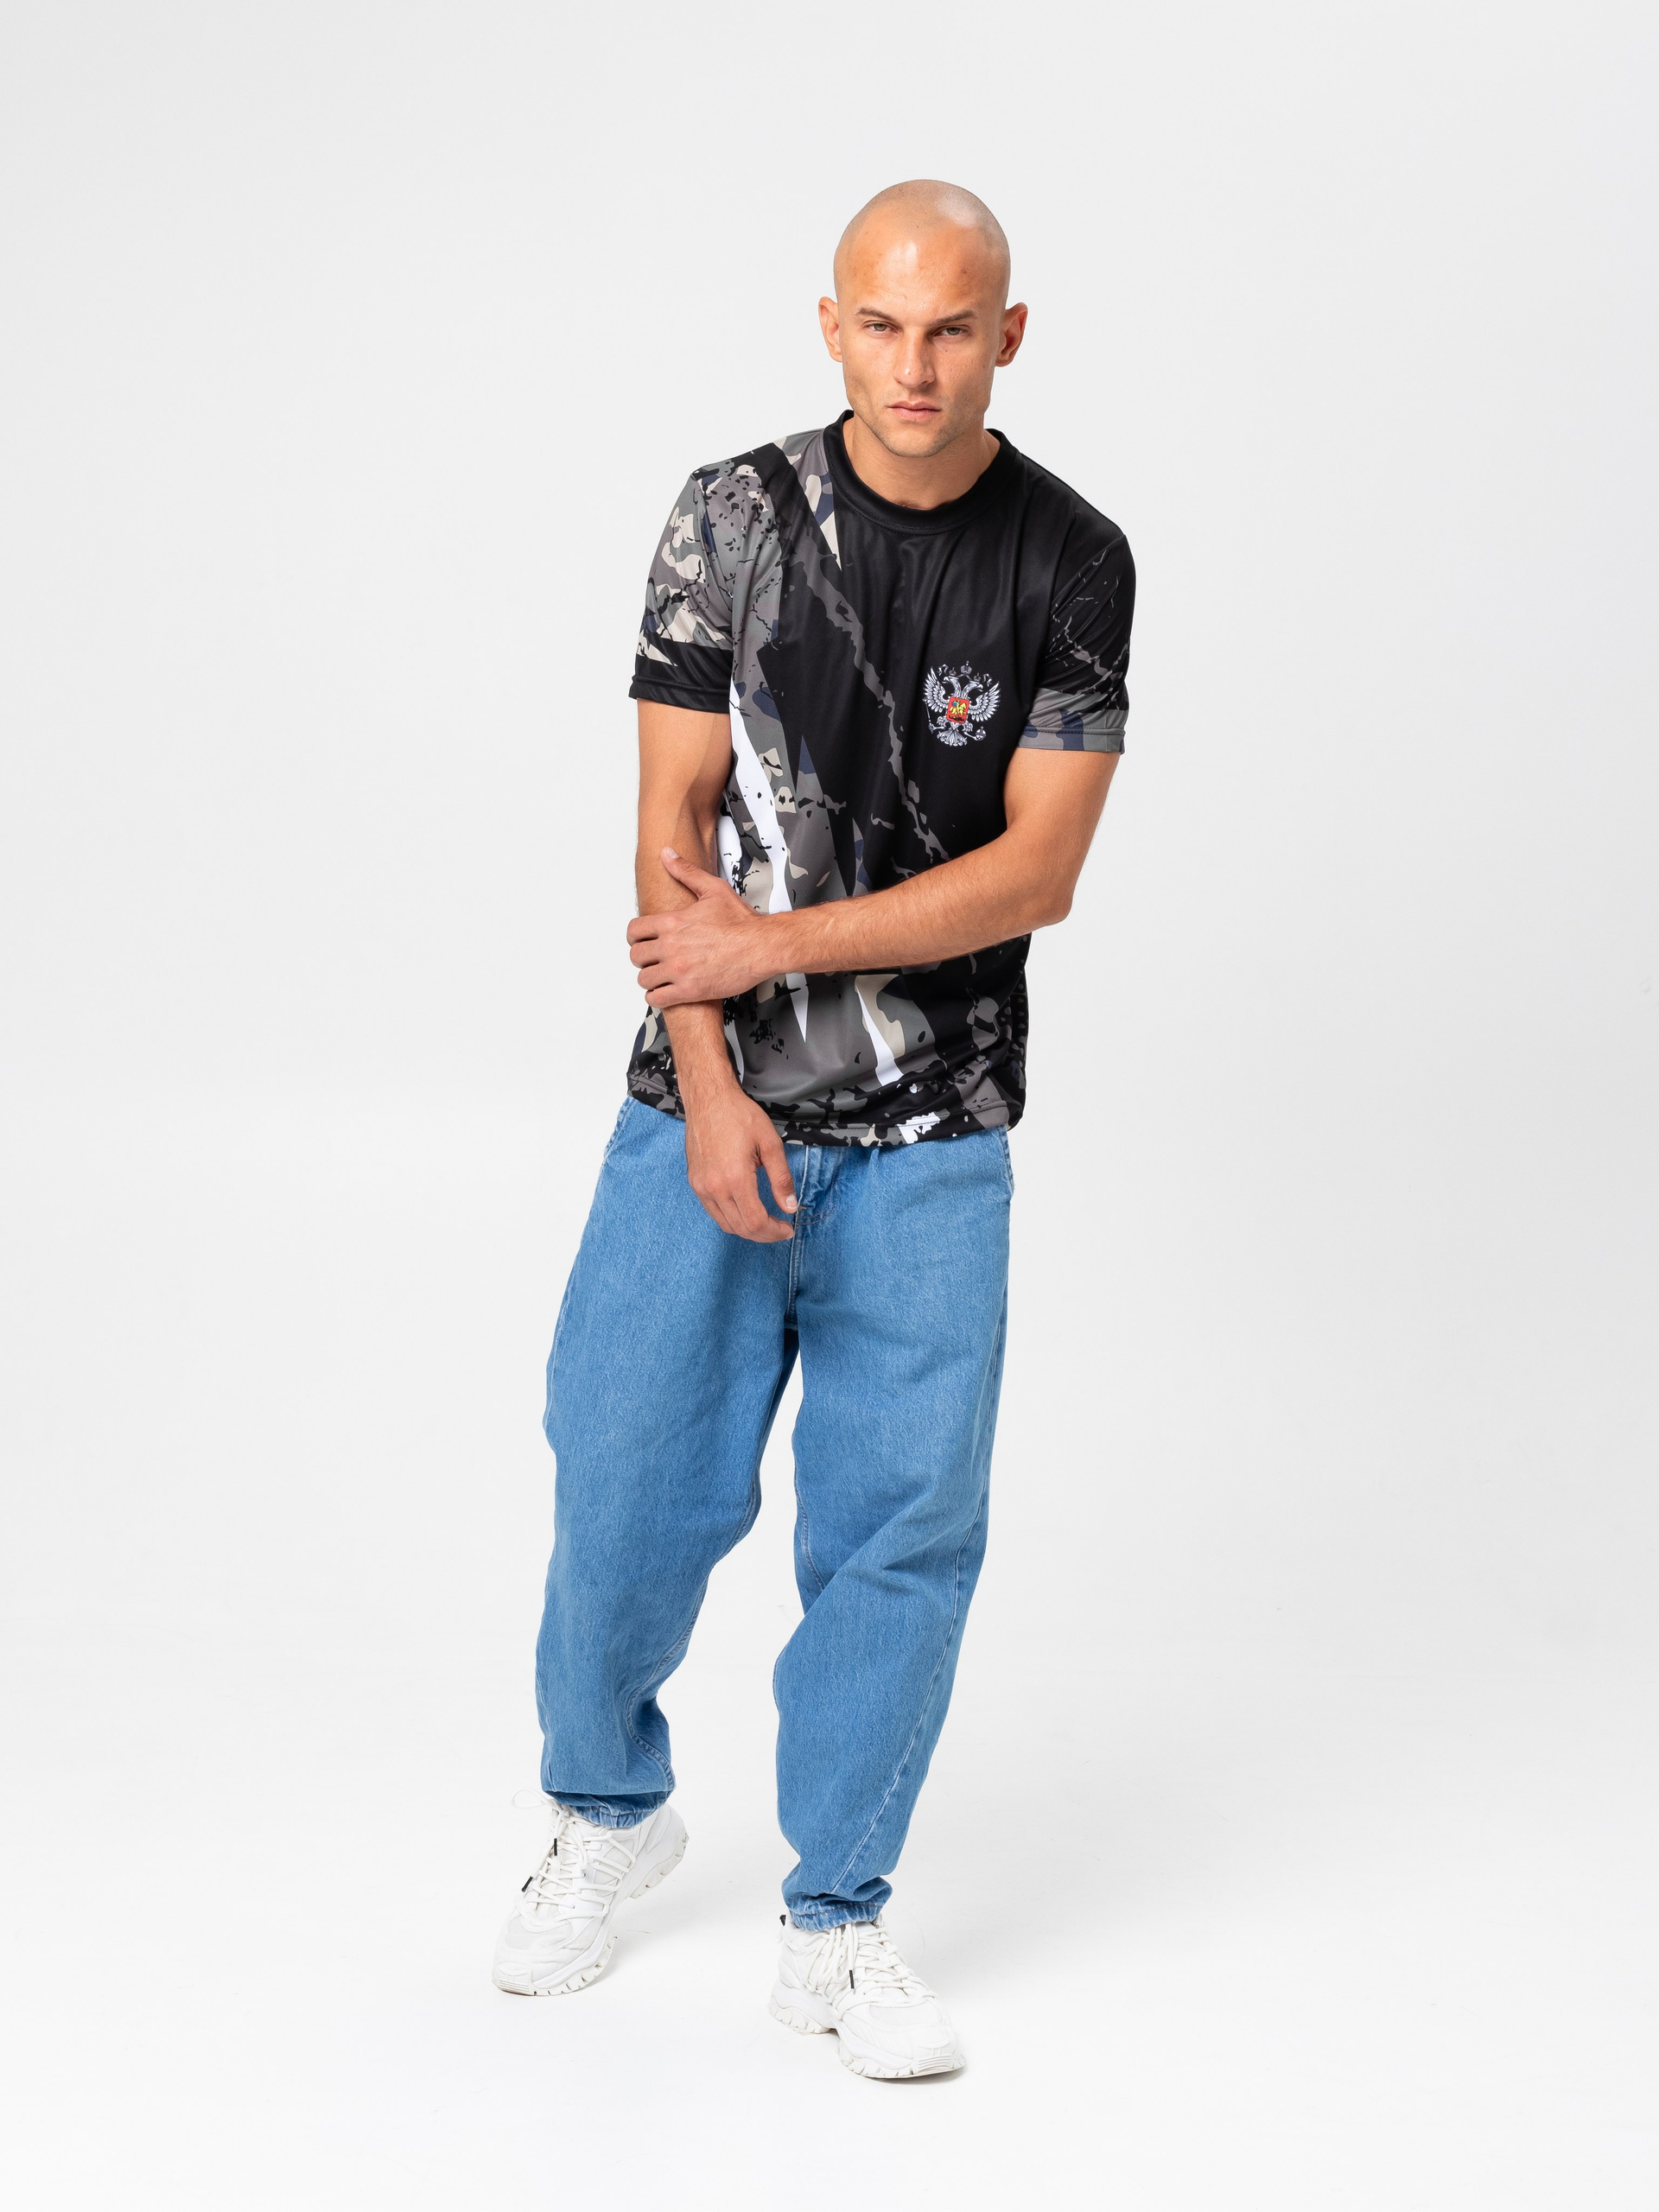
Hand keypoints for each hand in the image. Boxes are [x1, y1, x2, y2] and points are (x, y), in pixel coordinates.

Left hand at [628, 850, 775, 1006]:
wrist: (762, 947)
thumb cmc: (742, 922)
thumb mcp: (713, 889)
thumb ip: (686, 872)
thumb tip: (667, 854)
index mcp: (672, 923)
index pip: (633, 931)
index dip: (636, 936)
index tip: (643, 940)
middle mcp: (671, 947)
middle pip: (636, 956)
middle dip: (644, 957)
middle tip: (654, 958)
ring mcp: (678, 971)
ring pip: (644, 979)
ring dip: (650, 978)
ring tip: (661, 976)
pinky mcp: (689, 991)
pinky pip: (656, 999)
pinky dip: (657, 997)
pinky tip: (666, 992)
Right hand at [683, 1080, 797, 1242]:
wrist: (708, 1099)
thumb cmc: (740, 1115)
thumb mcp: (770, 1143)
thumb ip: (781, 1179)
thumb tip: (790, 1207)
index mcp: (735, 1178)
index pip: (755, 1222)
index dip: (774, 1231)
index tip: (788, 1228)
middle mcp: (714, 1187)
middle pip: (741, 1228)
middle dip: (764, 1234)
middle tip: (781, 1228)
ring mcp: (701, 1186)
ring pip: (726, 1224)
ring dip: (747, 1230)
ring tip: (766, 1223)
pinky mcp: (695, 1182)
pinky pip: (713, 1212)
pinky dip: (731, 1219)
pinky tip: (745, 1210)